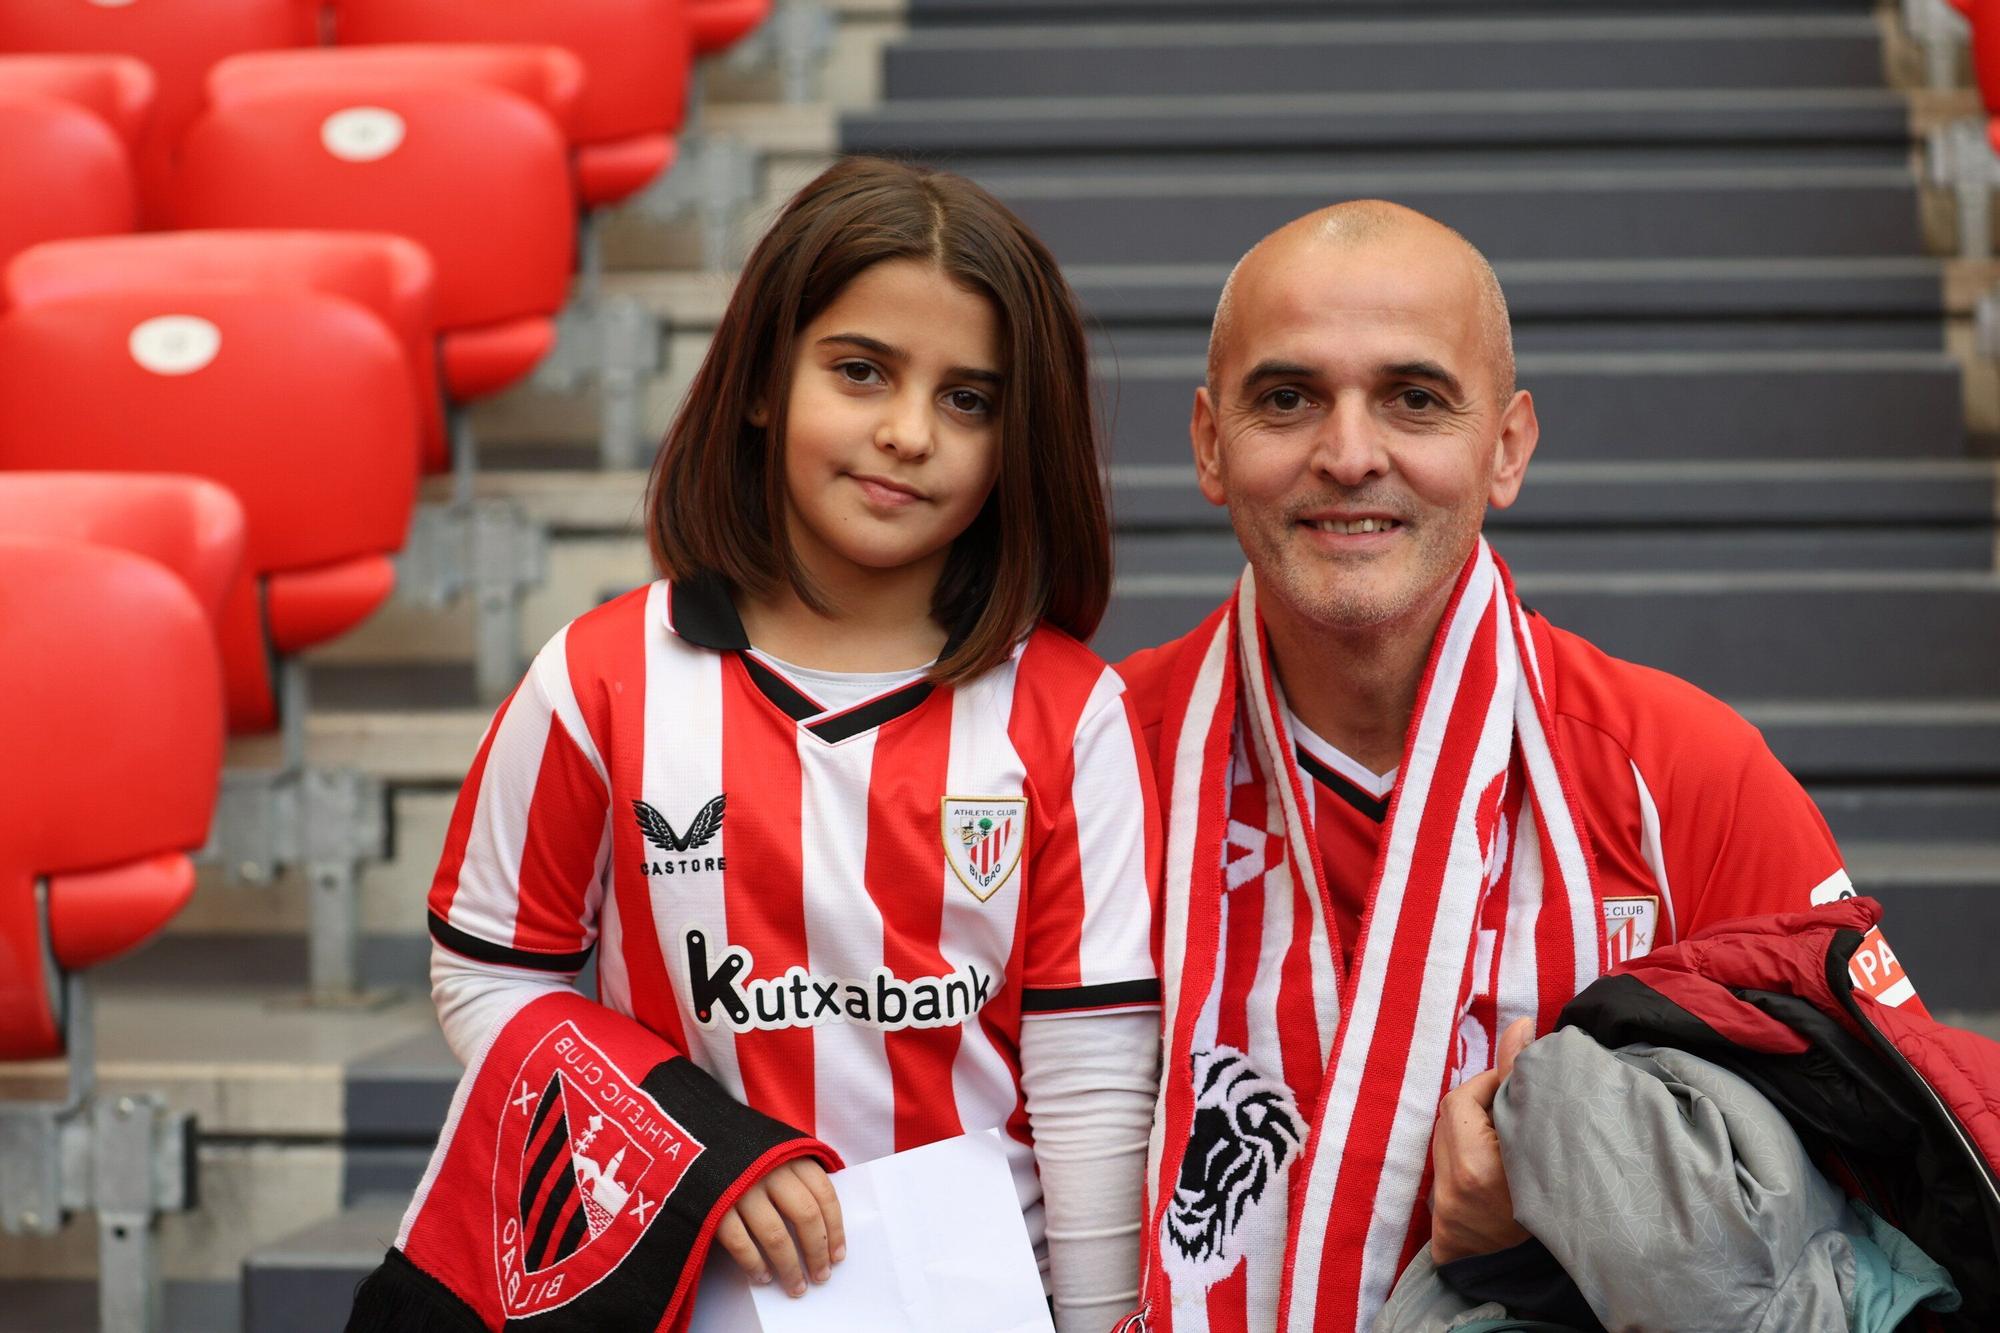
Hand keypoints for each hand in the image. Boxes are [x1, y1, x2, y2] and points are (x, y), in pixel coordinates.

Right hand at [715, 1158, 844, 1296]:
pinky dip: (754, 1264)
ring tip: (795, 1286)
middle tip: (820, 1277)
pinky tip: (762, 1277)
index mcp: (789, 1154)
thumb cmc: (740, 1149)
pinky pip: (740, 1243)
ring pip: (776, 1235)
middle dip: (816, 1252)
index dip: (835, 1229)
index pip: (824, 1195)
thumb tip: (824, 1220)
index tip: (838, 1256)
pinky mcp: (714, 1204)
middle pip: (805, 1216)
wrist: (686, 1137)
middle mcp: (770, 1169)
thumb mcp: (774, 1149)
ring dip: (789, 1267)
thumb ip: (798, 1173)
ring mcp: (741, 1187)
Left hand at [1428, 1017, 1532, 1263]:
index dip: (1493, 1083)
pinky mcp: (1440, 1211)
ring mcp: (1442, 1199)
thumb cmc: (1548, 1214)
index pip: (1467, 1097)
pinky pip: (1448, 1159)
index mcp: (1477, 1168)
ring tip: (1508, 1127)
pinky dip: (1469, 1147)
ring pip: (1449, 1135)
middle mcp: (1451, 1183)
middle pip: (1453, 1112)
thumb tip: (1522, 1024)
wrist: (1529, 1276)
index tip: (1521, 1085)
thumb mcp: (1542, 1148)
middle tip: (1515, 1104)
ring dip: (1475, 1123)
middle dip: (1482, 1099)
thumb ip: (1524, 1082)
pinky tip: (1495, 1151)